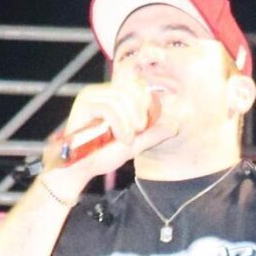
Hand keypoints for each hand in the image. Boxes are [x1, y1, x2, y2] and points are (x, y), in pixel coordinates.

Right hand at [42, 78, 175, 192]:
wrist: (80, 169)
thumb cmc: (102, 156)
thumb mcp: (134, 144)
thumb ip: (152, 134)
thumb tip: (174, 126)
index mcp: (111, 97)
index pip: (136, 86)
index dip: (145, 102)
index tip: (143, 125)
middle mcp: (100, 92)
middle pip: (131, 90)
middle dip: (139, 113)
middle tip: (136, 132)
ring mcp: (91, 96)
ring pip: (121, 99)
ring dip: (128, 123)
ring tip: (126, 139)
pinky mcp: (84, 104)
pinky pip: (110, 108)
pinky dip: (119, 125)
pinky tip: (119, 138)